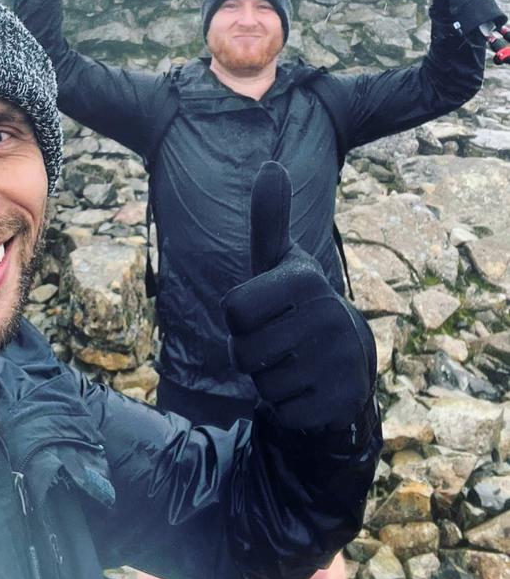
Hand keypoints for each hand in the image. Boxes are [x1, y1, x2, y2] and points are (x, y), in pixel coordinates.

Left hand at [223, 162, 376, 430]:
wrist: (346, 357)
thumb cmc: (295, 303)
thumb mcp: (278, 261)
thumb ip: (269, 219)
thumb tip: (271, 165)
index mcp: (303, 279)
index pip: (232, 311)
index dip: (239, 318)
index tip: (264, 312)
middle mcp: (328, 314)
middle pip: (242, 352)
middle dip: (250, 353)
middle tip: (278, 341)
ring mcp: (340, 359)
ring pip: (261, 384)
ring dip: (268, 380)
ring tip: (292, 363)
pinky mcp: (343, 399)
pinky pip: (283, 413)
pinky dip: (286, 408)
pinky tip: (307, 389)